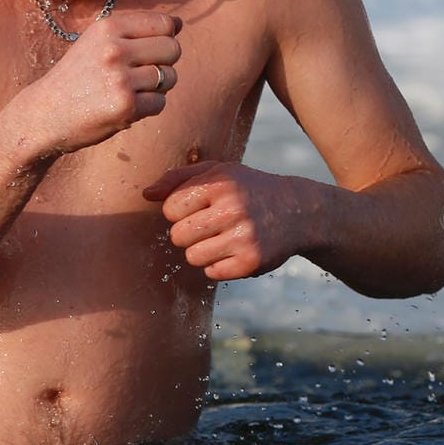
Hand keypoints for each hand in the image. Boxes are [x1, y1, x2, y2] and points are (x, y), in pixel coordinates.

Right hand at [17, 11, 181, 156]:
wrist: (44, 113)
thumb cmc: (77, 77)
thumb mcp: (96, 42)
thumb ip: (134, 31)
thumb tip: (180, 24)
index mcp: (107, 27)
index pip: (164, 23)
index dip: (166, 37)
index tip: (150, 49)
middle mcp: (114, 49)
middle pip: (173, 49)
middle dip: (165, 62)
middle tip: (142, 73)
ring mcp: (120, 79)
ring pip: (169, 77)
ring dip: (157, 87)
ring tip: (131, 90)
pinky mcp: (126, 106)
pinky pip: (160, 103)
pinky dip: (149, 107)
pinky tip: (127, 106)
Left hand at [143, 161, 310, 280]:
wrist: (298, 211)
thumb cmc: (247, 189)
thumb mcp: (218, 172)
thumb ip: (178, 179)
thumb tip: (146, 195)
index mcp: (220, 183)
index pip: (170, 209)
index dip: (180, 210)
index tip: (200, 207)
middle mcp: (232, 209)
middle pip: (177, 236)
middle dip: (189, 233)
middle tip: (211, 225)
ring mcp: (243, 238)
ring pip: (192, 257)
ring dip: (202, 250)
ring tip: (223, 237)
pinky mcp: (251, 262)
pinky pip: (212, 272)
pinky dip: (219, 265)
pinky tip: (235, 249)